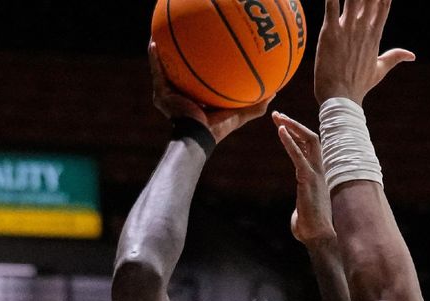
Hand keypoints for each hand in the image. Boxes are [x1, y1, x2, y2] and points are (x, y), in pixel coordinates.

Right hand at [149, 41, 270, 142]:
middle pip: (181, 72)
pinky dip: (154, 59)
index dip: (204, 66)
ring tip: (162, 34)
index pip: (200, 80)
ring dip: (163, 52)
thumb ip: (256, 105)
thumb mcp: (239, 114)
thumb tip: (274, 92)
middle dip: (181, 55)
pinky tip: (154, 42)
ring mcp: (169, 95)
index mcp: (198, 101)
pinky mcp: (161, 94)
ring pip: (164, 69)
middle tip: (187, 39)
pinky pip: (156, 72)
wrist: (198, 137)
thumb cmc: (218, 129)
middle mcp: (181, 97)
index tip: (211, 51)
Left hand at [272, 112, 334, 245]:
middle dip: (294, 124)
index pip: (310, 148)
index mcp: (318, 175)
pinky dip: (290, 141)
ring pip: (308, 141)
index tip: (283, 125)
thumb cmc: (311, 228)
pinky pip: (299, 155)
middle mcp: (319, 170)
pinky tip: (280, 131)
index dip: (297, 134)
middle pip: (311, 139)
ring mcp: (316, 174)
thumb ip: (301, 209)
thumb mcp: (304, 213)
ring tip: (278, 117)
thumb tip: (298, 218)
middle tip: (277, 115)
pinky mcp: (309, 180)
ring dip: (292, 127)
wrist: (320, 236)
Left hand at [314, 0, 414, 104]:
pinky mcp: (330, 32)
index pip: (383, 4)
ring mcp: (347, 29)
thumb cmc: (358, 85)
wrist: (341, 99)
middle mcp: (363, 27)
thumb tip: (412, 55)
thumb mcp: (379, 69)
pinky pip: (330, 6)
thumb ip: (394, 57)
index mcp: (375, 34)